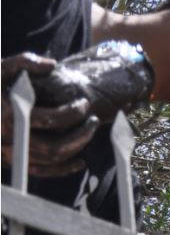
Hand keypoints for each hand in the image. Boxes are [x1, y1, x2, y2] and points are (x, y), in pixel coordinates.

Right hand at [2, 52, 98, 176]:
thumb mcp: (1, 68)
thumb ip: (24, 62)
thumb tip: (51, 65)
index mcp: (8, 115)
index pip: (51, 120)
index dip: (73, 113)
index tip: (84, 104)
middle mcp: (7, 138)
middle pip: (54, 147)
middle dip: (81, 134)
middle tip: (94, 120)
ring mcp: (8, 153)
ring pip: (50, 160)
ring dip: (76, 148)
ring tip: (89, 130)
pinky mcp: (9, 162)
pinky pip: (40, 172)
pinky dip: (63, 170)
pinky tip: (80, 161)